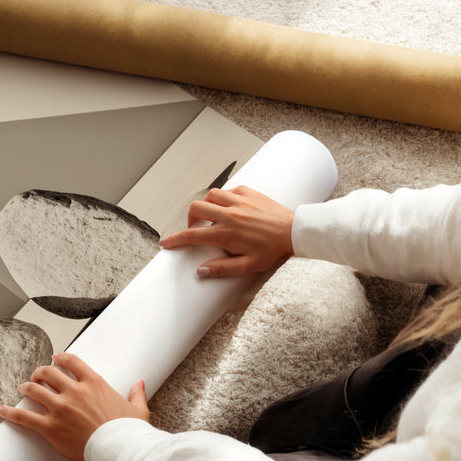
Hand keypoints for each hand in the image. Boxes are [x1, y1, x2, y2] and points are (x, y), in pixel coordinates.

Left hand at [0, 353, 148, 460]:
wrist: (121, 451)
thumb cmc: (130, 433)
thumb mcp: (137, 410)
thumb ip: (136, 394)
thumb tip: (140, 383)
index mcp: (94, 383)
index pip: (71, 361)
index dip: (60, 358)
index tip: (54, 358)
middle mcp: (74, 391)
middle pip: (48, 373)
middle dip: (40, 372)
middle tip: (36, 376)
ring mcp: (60, 409)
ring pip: (34, 390)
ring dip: (26, 387)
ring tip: (22, 388)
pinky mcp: (50, 427)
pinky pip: (24, 417)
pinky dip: (9, 412)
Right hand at [159, 185, 294, 277]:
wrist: (295, 232)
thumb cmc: (274, 250)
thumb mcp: (248, 266)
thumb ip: (223, 268)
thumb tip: (201, 271)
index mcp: (226, 233)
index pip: (192, 236)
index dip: (175, 240)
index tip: (166, 243)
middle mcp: (229, 214)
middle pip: (196, 209)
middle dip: (190, 218)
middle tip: (196, 228)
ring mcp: (239, 201)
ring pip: (210, 195)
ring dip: (206, 205)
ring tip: (212, 216)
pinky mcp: (249, 192)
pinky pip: (228, 190)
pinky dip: (224, 197)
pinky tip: (230, 207)